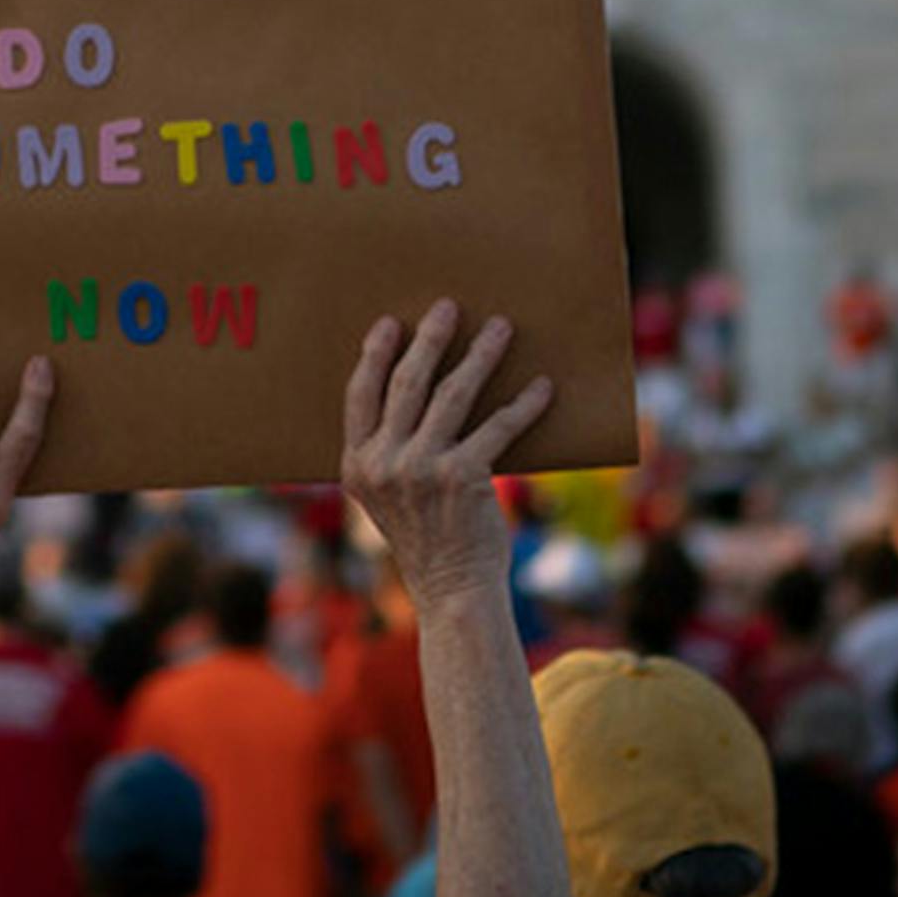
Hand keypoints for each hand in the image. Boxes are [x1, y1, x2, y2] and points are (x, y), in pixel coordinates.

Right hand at [340, 301, 552, 613]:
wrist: (453, 589)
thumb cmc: (427, 540)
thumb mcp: (387, 498)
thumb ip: (387, 455)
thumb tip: (419, 396)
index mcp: (356, 465)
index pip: (360, 395)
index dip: (375, 355)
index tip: (390, 323)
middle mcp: (382, 463)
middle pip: (407, 383)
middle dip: (431, 339)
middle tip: (450, 307)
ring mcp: (420, 469)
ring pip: (453, 394)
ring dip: (480, 355)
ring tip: (500, 329)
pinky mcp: (463, 477)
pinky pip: (498, 427)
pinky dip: (523, 405)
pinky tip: (541, 387)